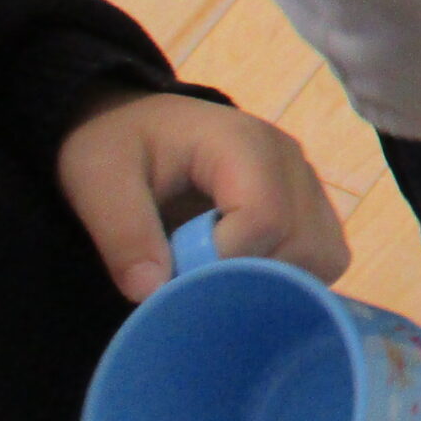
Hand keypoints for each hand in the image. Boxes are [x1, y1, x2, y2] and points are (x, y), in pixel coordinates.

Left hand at [57, 89, 348, 302]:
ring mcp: (308, 184)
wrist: (139, 128)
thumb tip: (152, 292)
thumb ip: (122, 232)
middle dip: (247, 281)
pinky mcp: (312, 209)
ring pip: (323, 256)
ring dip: (274, 286)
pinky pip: (324, 259)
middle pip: (304, 243)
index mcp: (243, 142)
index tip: (175, 281)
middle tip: (193, 286)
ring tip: (218, 282)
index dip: (223, 263)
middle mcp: (292, 160)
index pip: (265, 217)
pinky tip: (241, 279)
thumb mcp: (97, 178)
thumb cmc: (119, 145)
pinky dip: (289, 282)